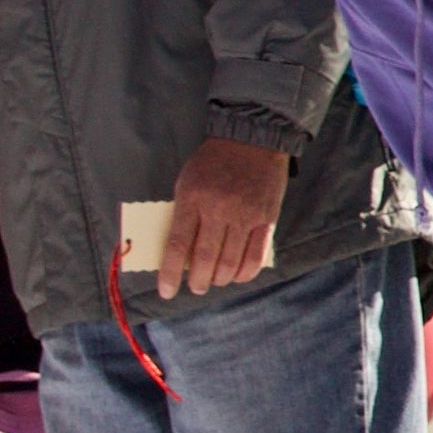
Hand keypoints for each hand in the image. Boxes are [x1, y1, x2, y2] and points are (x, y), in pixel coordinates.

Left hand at [159, 137, 290, 294]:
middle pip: (205, 259)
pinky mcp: (266, 218)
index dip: (170, 273)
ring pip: (230, 263)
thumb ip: (183, 214)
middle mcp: (219, 209)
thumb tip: (179, 252)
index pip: (178, 245)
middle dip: (198, 282)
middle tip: (196, 287)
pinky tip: (237, 276)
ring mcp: (245, 215)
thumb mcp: (187, 182)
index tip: (166, 291)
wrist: (252, 141)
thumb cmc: (212, 162)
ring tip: (214, 281)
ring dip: (219, 279)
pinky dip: (245, 273)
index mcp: (192, 199)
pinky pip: (256, 256)